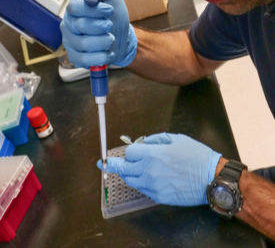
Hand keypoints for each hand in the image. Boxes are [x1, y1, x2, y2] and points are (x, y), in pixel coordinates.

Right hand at [60, 0, 136, 67]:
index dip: (94, 10)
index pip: (76, 7)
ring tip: (111, 39)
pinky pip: (85, 60)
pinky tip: (109, 53)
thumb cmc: (114, 17)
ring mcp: (70, 43)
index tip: (110, 10)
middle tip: (110, 26)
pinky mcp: (75, 58)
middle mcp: (68, 25)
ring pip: (84, 44)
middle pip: (80, 26)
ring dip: (104, 42)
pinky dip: (101, 57)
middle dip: (101, 27)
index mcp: (74, 9)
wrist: (122, 39)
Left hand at [97, 133, 221, 205]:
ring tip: (129, 170)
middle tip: (105, 164)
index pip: (128, 153)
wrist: (211, 178)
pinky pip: (143, 190)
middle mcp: (149, 171)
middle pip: (123, 169)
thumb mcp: (177, 139)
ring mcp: (153, 186)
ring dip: (128, 175)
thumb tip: (144, 142)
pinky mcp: (159, 197)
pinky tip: (147, 178)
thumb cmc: (196, 156)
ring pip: (131, 181)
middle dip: (115, 165)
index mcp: (153, 155)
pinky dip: (141, 183)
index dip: (129, 150)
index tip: (129, 151)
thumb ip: (156, 139)